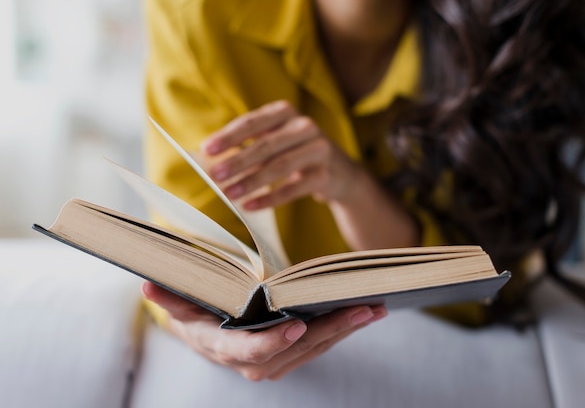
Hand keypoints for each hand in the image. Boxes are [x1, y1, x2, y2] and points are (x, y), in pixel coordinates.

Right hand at [142, 282, 387, 380]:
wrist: (208, 333)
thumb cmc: (195, 312)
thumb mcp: (182, 304)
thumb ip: (170, 297)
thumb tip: (148, 285)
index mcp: (224, 348)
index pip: (250, 351)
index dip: (273, 341)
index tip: (297, 326)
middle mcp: (252, 362)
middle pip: (295, 349)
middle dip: (330, 330)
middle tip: (361, 309)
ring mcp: (275, 361)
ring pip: (314, 348)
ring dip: (345, 329)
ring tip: (374, 308)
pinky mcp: (291, 355)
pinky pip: (320, 344)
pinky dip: (343, 329)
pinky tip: (366, 313)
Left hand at [200, 100, 364, 209]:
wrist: (341, 174)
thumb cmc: (296, 155)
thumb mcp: (276, 142)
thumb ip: (249, 146)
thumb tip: (211, 161)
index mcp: (286, 113)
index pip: (253, 122)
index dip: (229, 136)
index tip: (207, 150)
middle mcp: (305, 126)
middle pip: (265, 145)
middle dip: (237, 161)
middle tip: (214, 175)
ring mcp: (319, 149)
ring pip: (279, 166)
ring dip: (251, 181)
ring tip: (229, 193)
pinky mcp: (326, 175)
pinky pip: (294, 188)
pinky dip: (270, 198)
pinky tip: (250, 205)